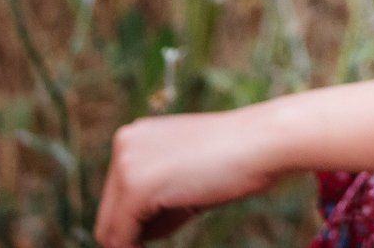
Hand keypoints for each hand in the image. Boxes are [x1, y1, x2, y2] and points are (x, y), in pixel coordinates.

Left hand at [93, 109, 285, 247]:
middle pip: (109, 214)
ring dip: (143, 238)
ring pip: (111, 230)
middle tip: (185, 217)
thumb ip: (155, 193)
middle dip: (139, 231)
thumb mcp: (186, 171)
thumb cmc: (237, 158)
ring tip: (189, 214)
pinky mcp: (136, 189)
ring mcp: (127, 166)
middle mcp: (124, 144)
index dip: (140, 219)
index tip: (174, 219)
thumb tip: (130, 235)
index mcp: (134, 136)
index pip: (116, 195)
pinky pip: (121, 238)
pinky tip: (176, 231)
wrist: (265, 141)